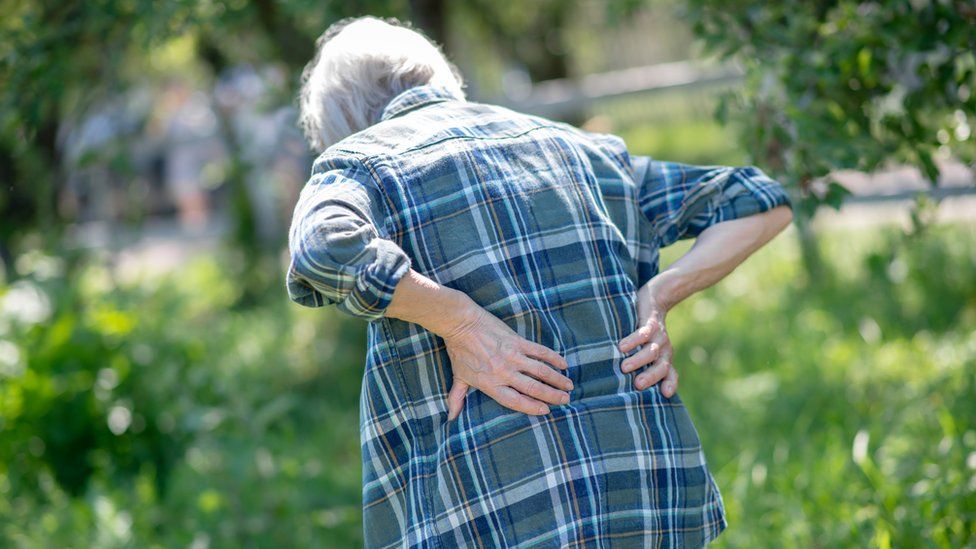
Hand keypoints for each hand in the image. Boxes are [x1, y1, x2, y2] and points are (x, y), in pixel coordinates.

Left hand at [441, 304, 572, 420]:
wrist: (461, 323)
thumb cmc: (459, 351)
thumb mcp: (458, 377)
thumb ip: (457, 399)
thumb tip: (450, 418)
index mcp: (490, 384)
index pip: (516, 401)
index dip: (532, 407)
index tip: (546, 410)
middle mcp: (504, 372)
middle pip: (534, 388)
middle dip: (552, 396)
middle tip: (565, 400)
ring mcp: (512, 356)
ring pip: (541, 371)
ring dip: (557, 380)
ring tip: (569, 386)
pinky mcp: (517, 341)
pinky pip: (540, 352)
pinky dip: (553, 358)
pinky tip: (564, 364)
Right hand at [617, 283, 677, 396]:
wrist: (655, 299)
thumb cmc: (647, 331)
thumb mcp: (648, 347)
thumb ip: (644, 364)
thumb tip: (630, 385)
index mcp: (664, 357)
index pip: (670, 374)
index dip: (669, 383)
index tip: (664, 394)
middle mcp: (664, 349)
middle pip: (662, 366)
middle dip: (651, 376)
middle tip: (638, 384)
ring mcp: (659, 336)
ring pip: (652, 351)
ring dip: (639, 359)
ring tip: (624, 367)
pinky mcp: (651, 322)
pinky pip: (644, 333)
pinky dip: (634, 340)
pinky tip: (622, 346)